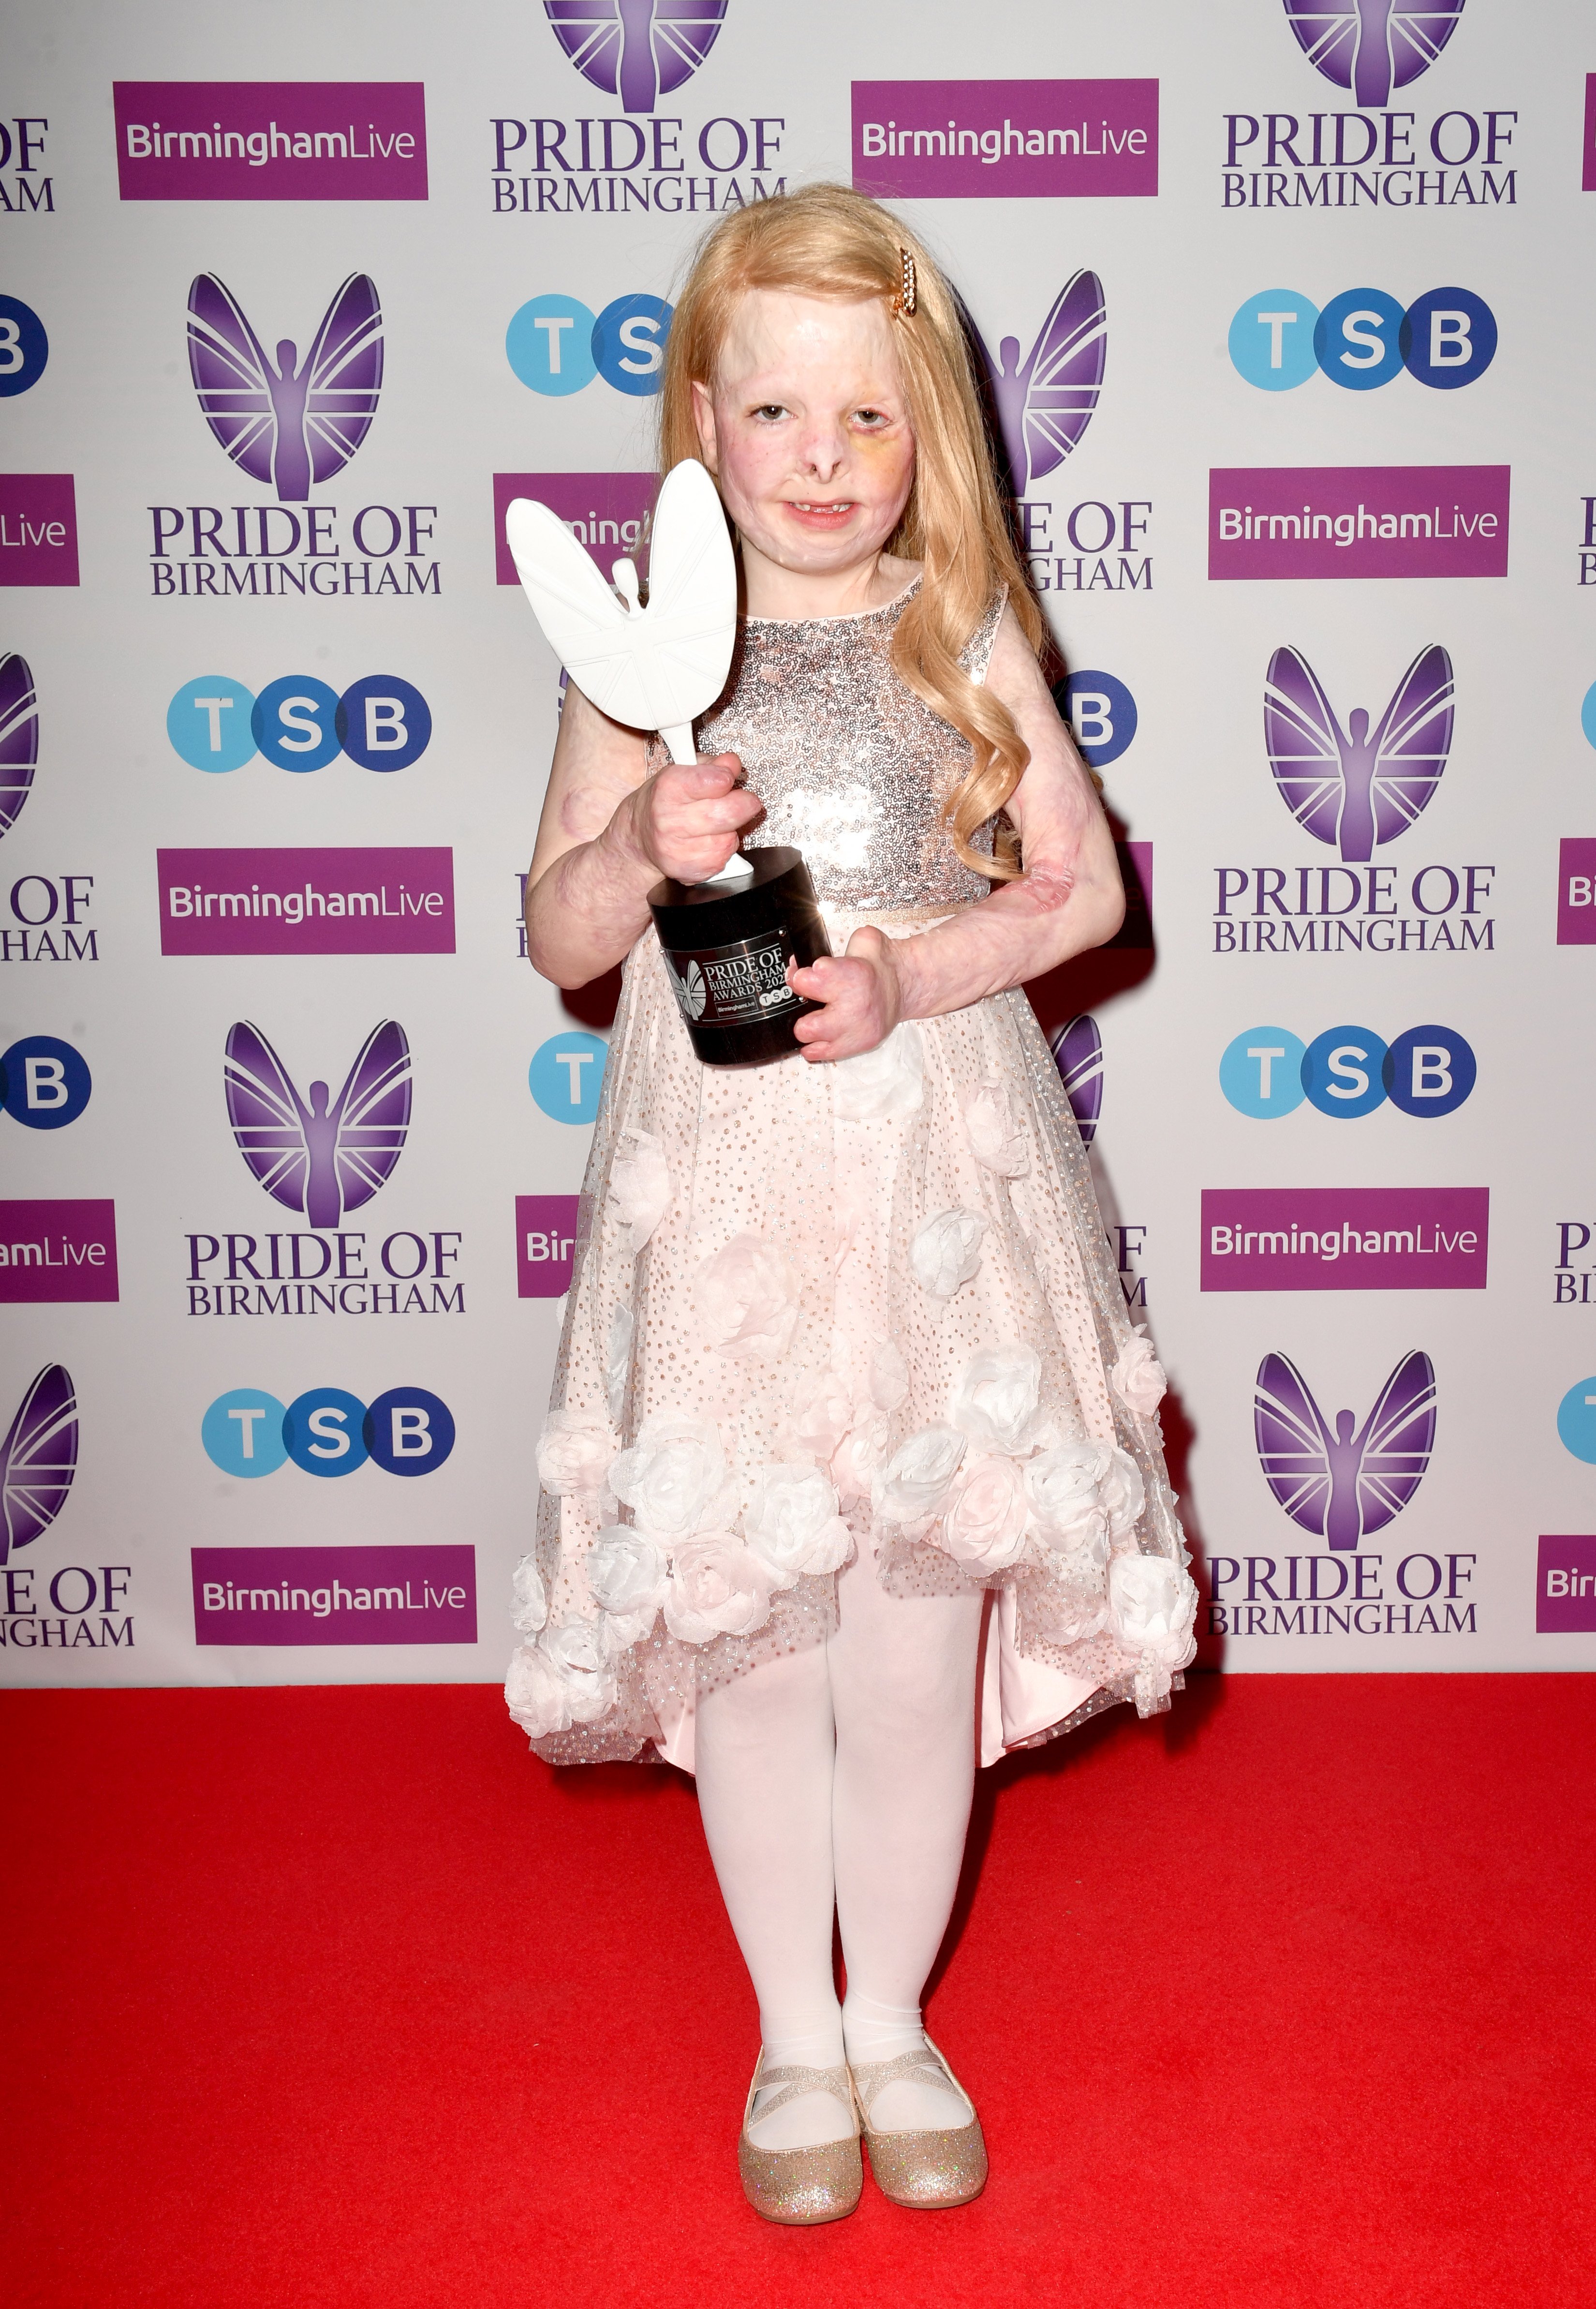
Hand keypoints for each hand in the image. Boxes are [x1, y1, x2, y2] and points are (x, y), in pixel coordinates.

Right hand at [626, 753, 763, 884]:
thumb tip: (732, 764)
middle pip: (728, 813)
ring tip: (715, 825)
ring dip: (731, 831)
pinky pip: (722, 860)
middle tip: (746, 802)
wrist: (638, 838)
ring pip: (728, 840)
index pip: (714, 781)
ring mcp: (677, 849)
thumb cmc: (662, 801)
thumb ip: (711, 766)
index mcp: (668, 788)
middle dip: (745, 805)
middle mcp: (669, 820)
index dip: (727, 778)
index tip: (727, 779)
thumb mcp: (681, 772)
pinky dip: (722, 850)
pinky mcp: (686, 871)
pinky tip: (708, 842)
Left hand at [789, 926, 905, 1062]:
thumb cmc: (880, 964)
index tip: (802, 975)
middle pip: (806, 1023)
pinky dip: (815, 1044)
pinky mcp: (858, 1045)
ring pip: (810, 1038)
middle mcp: (855, 1007)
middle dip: (800, 1007)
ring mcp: (856, 1030)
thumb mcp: (862, 940)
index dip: (798, 977)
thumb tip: (799, 957)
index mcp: (853, 975)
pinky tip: (819, 1032)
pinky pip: (821, 1053)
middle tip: (807, 998)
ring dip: (806, 1027)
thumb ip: (834, 944)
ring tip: (813, 1016)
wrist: (906, 986)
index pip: (807, 981)